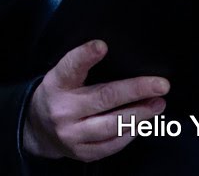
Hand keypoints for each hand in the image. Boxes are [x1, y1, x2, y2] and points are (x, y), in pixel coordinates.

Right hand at [22, 39, 168, 160]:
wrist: (38, 130)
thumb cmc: (58, 96)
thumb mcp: (61, 78)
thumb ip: (82, 69)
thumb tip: (121, 60)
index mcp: (56, 85)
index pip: (70, 68)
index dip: (85, 56)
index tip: (102, 46)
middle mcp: (63, 110)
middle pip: (104, 98)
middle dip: (136, 90)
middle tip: (161, 85)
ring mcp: (72, 133)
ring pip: (112, 124)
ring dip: (140, 114)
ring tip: (158, 104)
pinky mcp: (83, 152)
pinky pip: (113, 144)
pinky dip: (130, 133)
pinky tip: (142, 124)